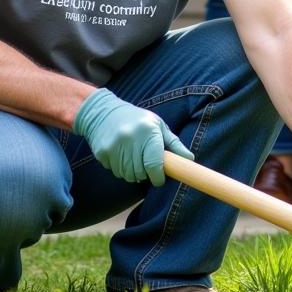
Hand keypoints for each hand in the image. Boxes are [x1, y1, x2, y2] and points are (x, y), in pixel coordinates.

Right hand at [73, 87, 193, 185]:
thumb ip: (174, 144)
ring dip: (134, 174)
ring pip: (128, 175)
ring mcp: (114, 146)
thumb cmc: (138, 120)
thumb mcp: (158, 126)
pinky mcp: (102, 153)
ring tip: (135, 160)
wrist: (105, 112)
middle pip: (141, 172)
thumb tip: (189, 159)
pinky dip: (122, 170)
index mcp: (148, 131)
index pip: (154, 164)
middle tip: (147, 166)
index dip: (159, 177)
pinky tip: (122, 157)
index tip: (160, 179)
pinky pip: (116, 172)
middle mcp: (130, 139)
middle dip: (146, 174)